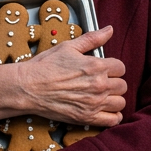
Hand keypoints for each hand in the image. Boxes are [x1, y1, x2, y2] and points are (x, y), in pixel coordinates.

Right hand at [0, 26, 126, 126]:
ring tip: (103, 96)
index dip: (113, 67)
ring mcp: (94, 103)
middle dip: (114, 83)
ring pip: (120, 103)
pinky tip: (106, 111)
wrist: (28, 87)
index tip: (105, 69)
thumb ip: (92, 39)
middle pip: (122, 85)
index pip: (121, 67)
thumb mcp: (68, 47)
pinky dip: (113, 116)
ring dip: (114, 99)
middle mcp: (99, 85)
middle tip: (102, 82)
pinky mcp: (87, 118)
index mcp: (97, 66)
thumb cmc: (46, 66)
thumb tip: (110, 29)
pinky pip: (113, 120)